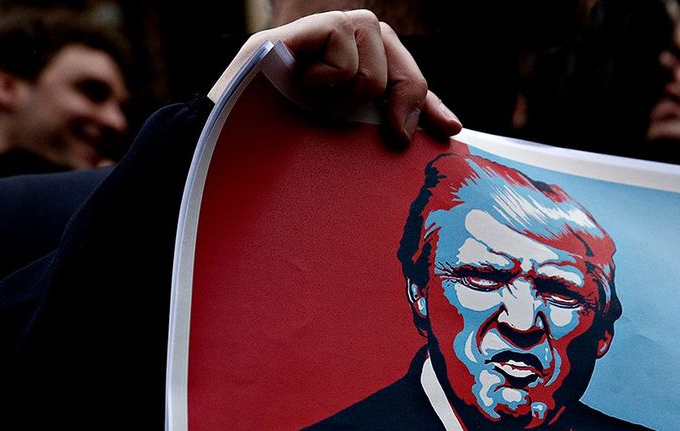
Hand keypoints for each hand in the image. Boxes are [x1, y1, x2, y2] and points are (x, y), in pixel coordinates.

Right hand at [208, 10, 460, 144]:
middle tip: (394, 137)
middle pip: (400, 64)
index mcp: (358, 72)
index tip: (450, 131)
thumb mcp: (346, 144)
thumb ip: (382, 130)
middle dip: (402, 100)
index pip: (405, 80)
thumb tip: (449, 129)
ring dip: (351, 97)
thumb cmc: (284, 150)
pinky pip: (344, 50)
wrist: (229, 150)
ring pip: (373, 58)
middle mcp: (345, 48)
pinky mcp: (302, 30)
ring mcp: (324, 34)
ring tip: (320, 111)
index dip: (428, 105)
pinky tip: (303, 88)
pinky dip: (329, 79)